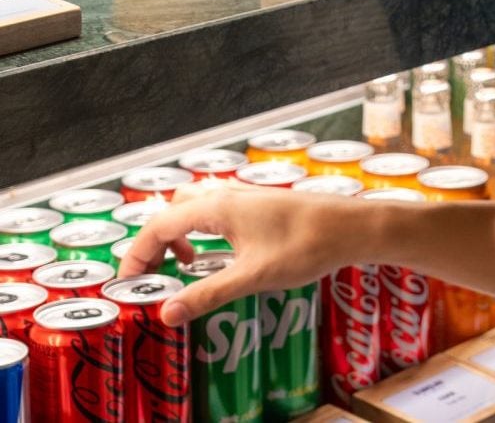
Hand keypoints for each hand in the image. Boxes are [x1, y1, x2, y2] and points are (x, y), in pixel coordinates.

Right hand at [119, 179, 362, 326]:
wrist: (352, 226)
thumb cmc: (307, 245)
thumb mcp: (252, 276)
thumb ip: (208, 294)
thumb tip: (167, 314)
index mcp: (216, 207)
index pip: (157, 226)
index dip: (137, 255)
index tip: (129, 283)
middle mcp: (227, 195)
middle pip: (172, 212)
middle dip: (156, 242)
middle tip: (155, 275)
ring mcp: (246, 196)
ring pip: (195, 207)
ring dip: (180, 233)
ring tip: (186, 264)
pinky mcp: (261, 203)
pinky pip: (218, 209)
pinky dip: (204, 228)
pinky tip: (220, 252)